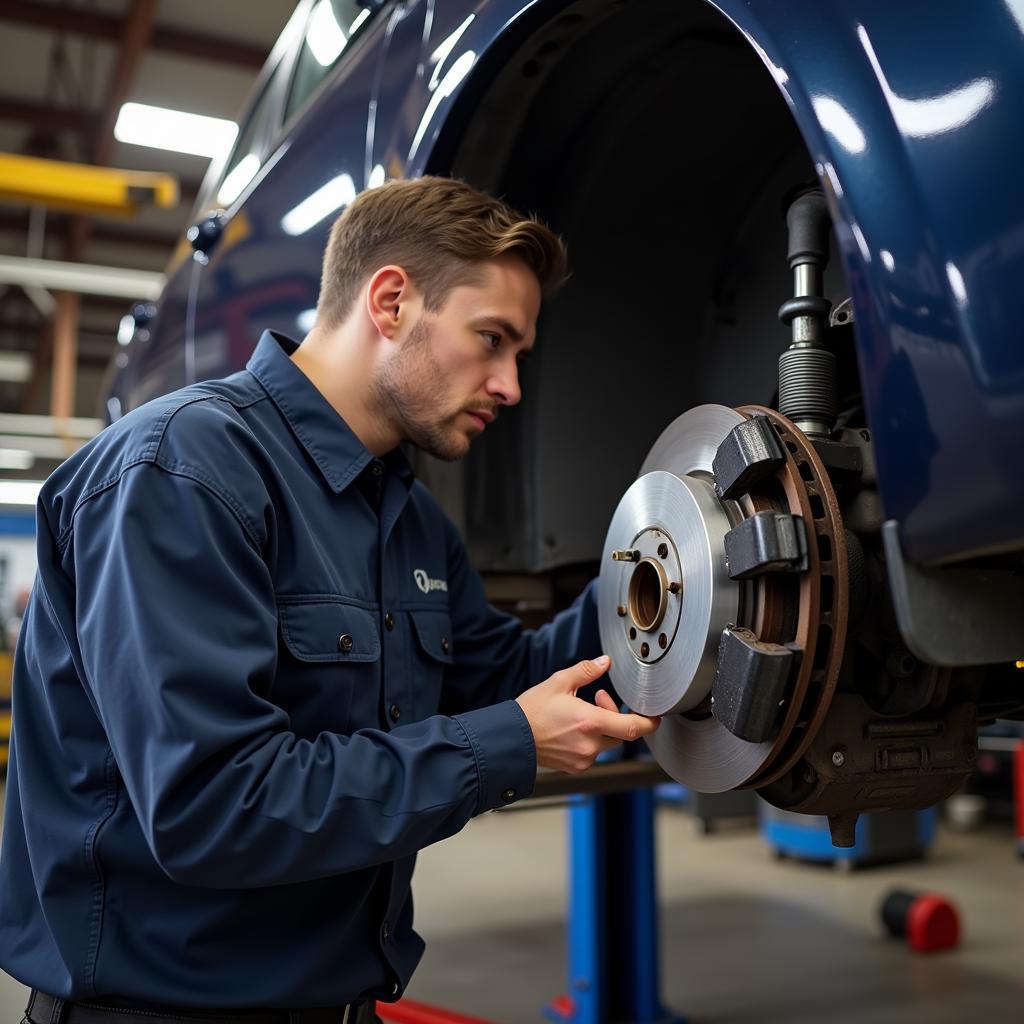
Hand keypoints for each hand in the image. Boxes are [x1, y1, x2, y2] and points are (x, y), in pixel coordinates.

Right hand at [515, 655, 660, 773]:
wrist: (512, 738)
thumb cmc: (531, 712)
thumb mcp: (559, 682)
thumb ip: (587, 671)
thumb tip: (605, 662)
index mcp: (589, 722)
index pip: (633, 728)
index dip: (649, 722)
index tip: (654, 716)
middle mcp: (590, 745)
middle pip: (621, 733)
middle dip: (616, 714)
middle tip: (599, 697)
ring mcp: (583, 759)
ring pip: (607, 742)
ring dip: (603, 726)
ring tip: (582, 711)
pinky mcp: (576, 767)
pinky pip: (594, 752)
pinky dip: (591, 739)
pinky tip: (574, 727)